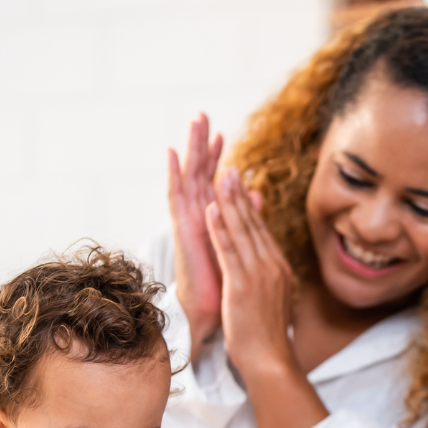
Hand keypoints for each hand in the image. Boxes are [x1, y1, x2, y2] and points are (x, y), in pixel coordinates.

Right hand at [167, 113, 224, 358]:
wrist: (213, 313)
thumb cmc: (226, 286)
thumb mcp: (242, 245)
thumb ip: (246, 217)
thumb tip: (257, 196)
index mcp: (213, 222)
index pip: (215, 183)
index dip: (218, 157)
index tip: (222, 132)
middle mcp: (198, 218)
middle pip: (199, 174)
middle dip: (201, 145)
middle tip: (201, 114)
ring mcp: (189, 222)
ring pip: (188, 177)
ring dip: (188, 149)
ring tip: (190, 122)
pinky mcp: (182, 230)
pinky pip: (175, 197)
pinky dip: (173, 174)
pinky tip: (170, 152)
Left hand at [206, 168, 297, 381]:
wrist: (271, 360)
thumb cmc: (267, 337)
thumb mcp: (271, 301)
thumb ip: (269, 280)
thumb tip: (266, 271)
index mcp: (278, 268)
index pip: (261, 231)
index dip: (249, 206)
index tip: (240, 186)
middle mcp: (271, 265)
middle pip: (253, 224)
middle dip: (240, 195)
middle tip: (230, 169)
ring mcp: (259, 274)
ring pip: (242, 231)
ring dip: (230, 202)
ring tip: (220, 177)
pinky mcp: (243, 284)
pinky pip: (229, 250)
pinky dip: (220, 228)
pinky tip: (211, 209)